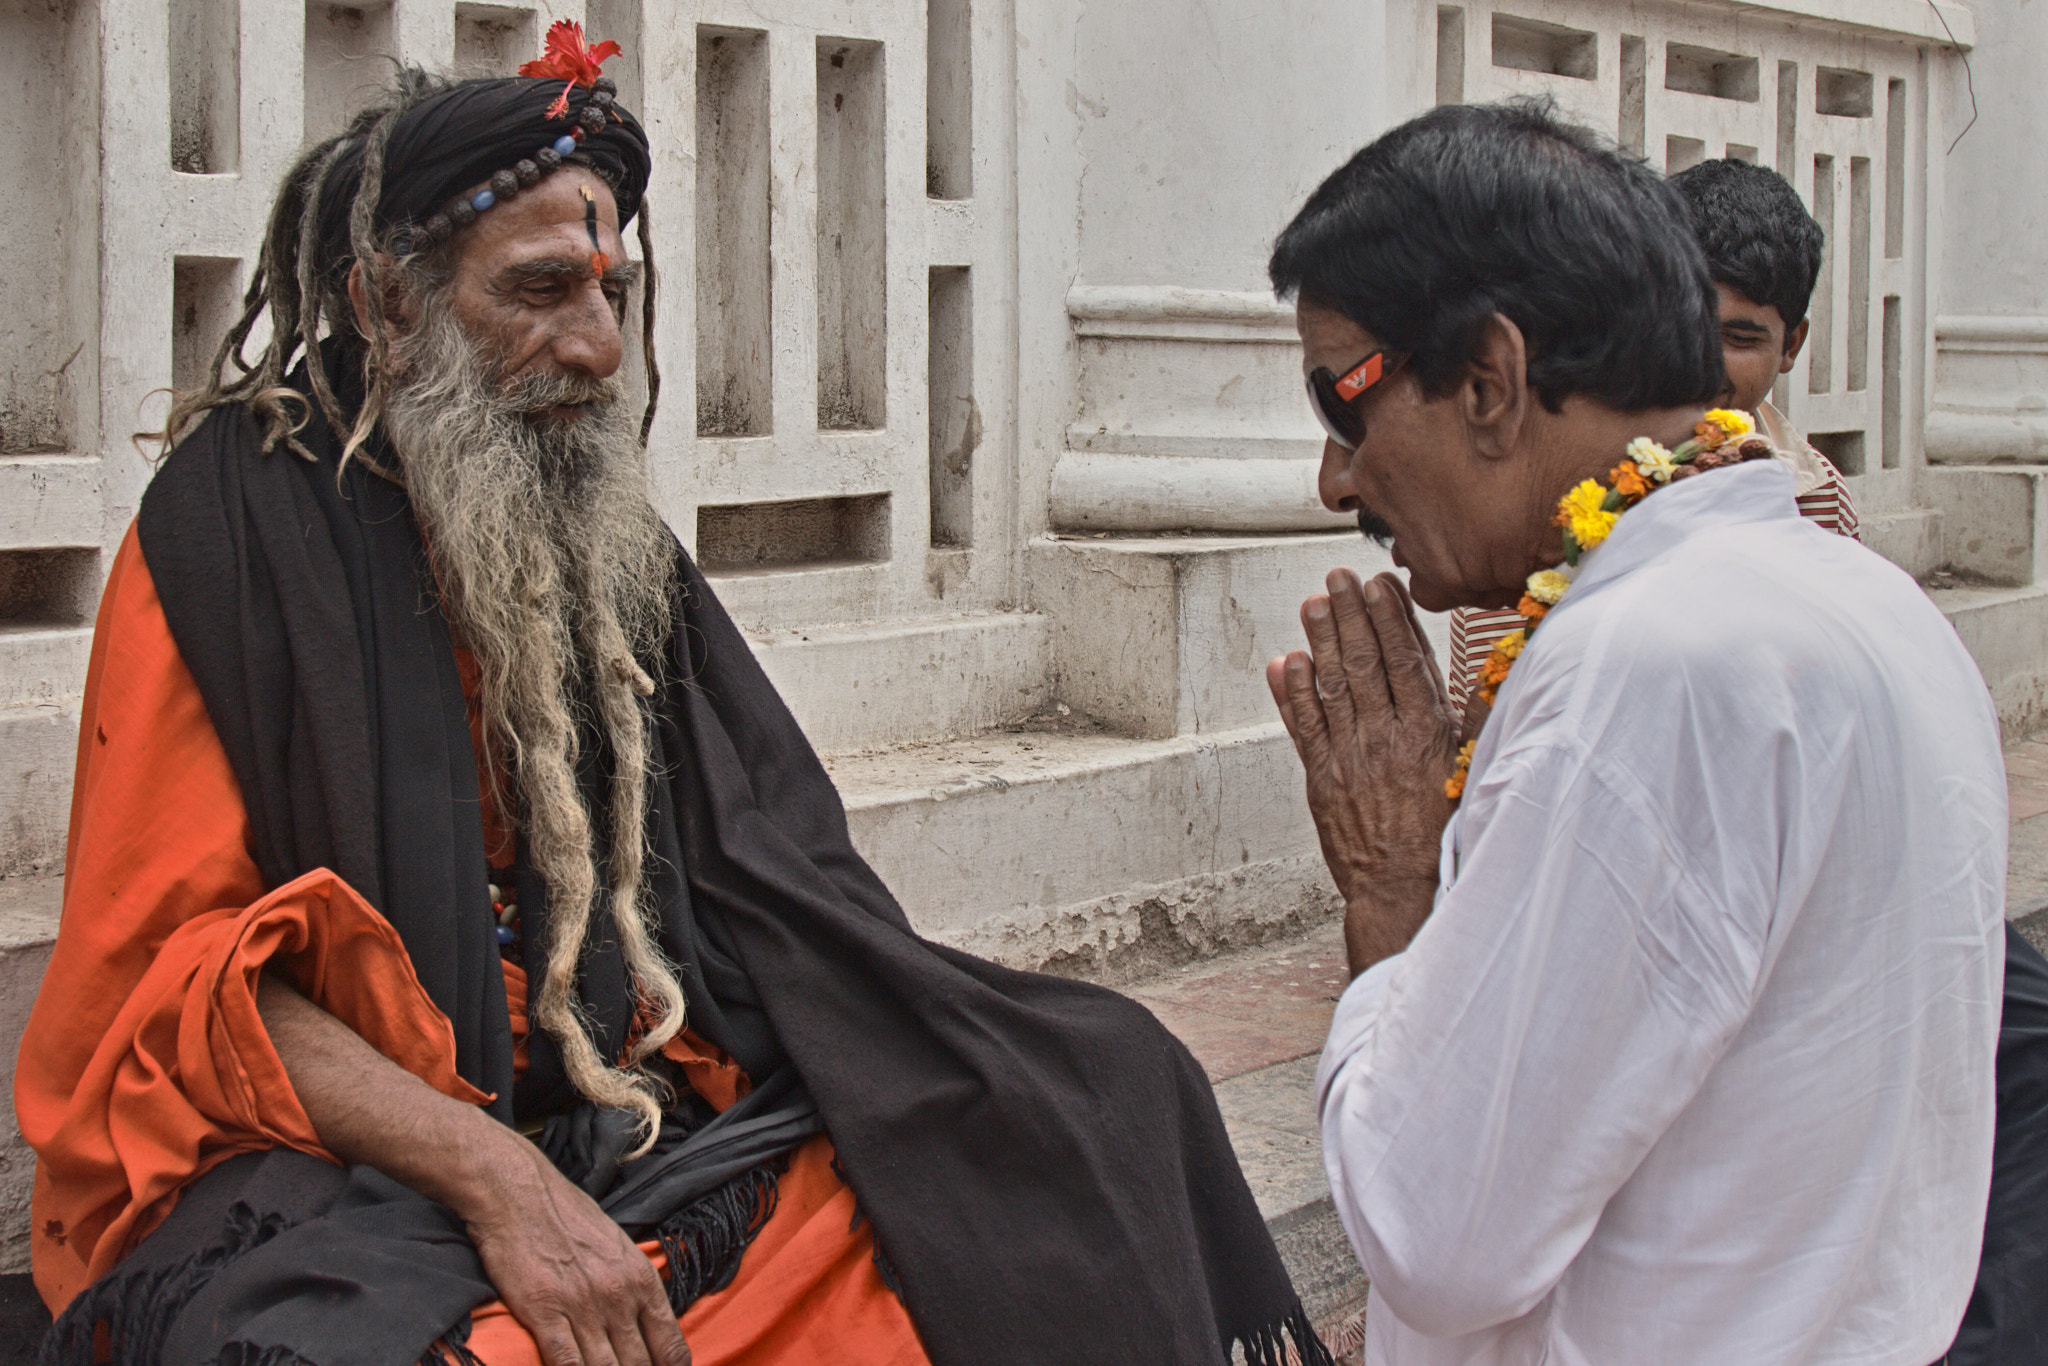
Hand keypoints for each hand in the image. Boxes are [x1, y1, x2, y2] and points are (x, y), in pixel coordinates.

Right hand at [462, 1138, 691, 1365]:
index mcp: (642, 1279)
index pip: (671, 1346)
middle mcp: (619, 1296)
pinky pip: (567, 1361)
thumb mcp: (618, 1247)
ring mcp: (583, 1306)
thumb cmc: (568, 1217)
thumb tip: (646, 1322)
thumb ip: (634, 1286)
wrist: (521, 1196)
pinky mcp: (545, 1312)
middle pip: (640, 1365)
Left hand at [1266, 569, 1461, 973]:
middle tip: (1338, 579)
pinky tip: (1287, 662)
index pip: (1407, 662)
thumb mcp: (1473, 776)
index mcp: (1427, 735)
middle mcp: (1386, 740)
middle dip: (1351, 615)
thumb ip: (1472, 726)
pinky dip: (1293, 693)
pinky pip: (1304, 728)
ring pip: (1332, 687)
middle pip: (1366, 664)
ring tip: (1312, 604)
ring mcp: (1350, 758)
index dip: (1391, 619)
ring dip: (1320, 641)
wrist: (1406, 892)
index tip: (1380, 585)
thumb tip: (1481, 681)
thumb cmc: (1444, 837)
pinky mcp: (1322, 780)